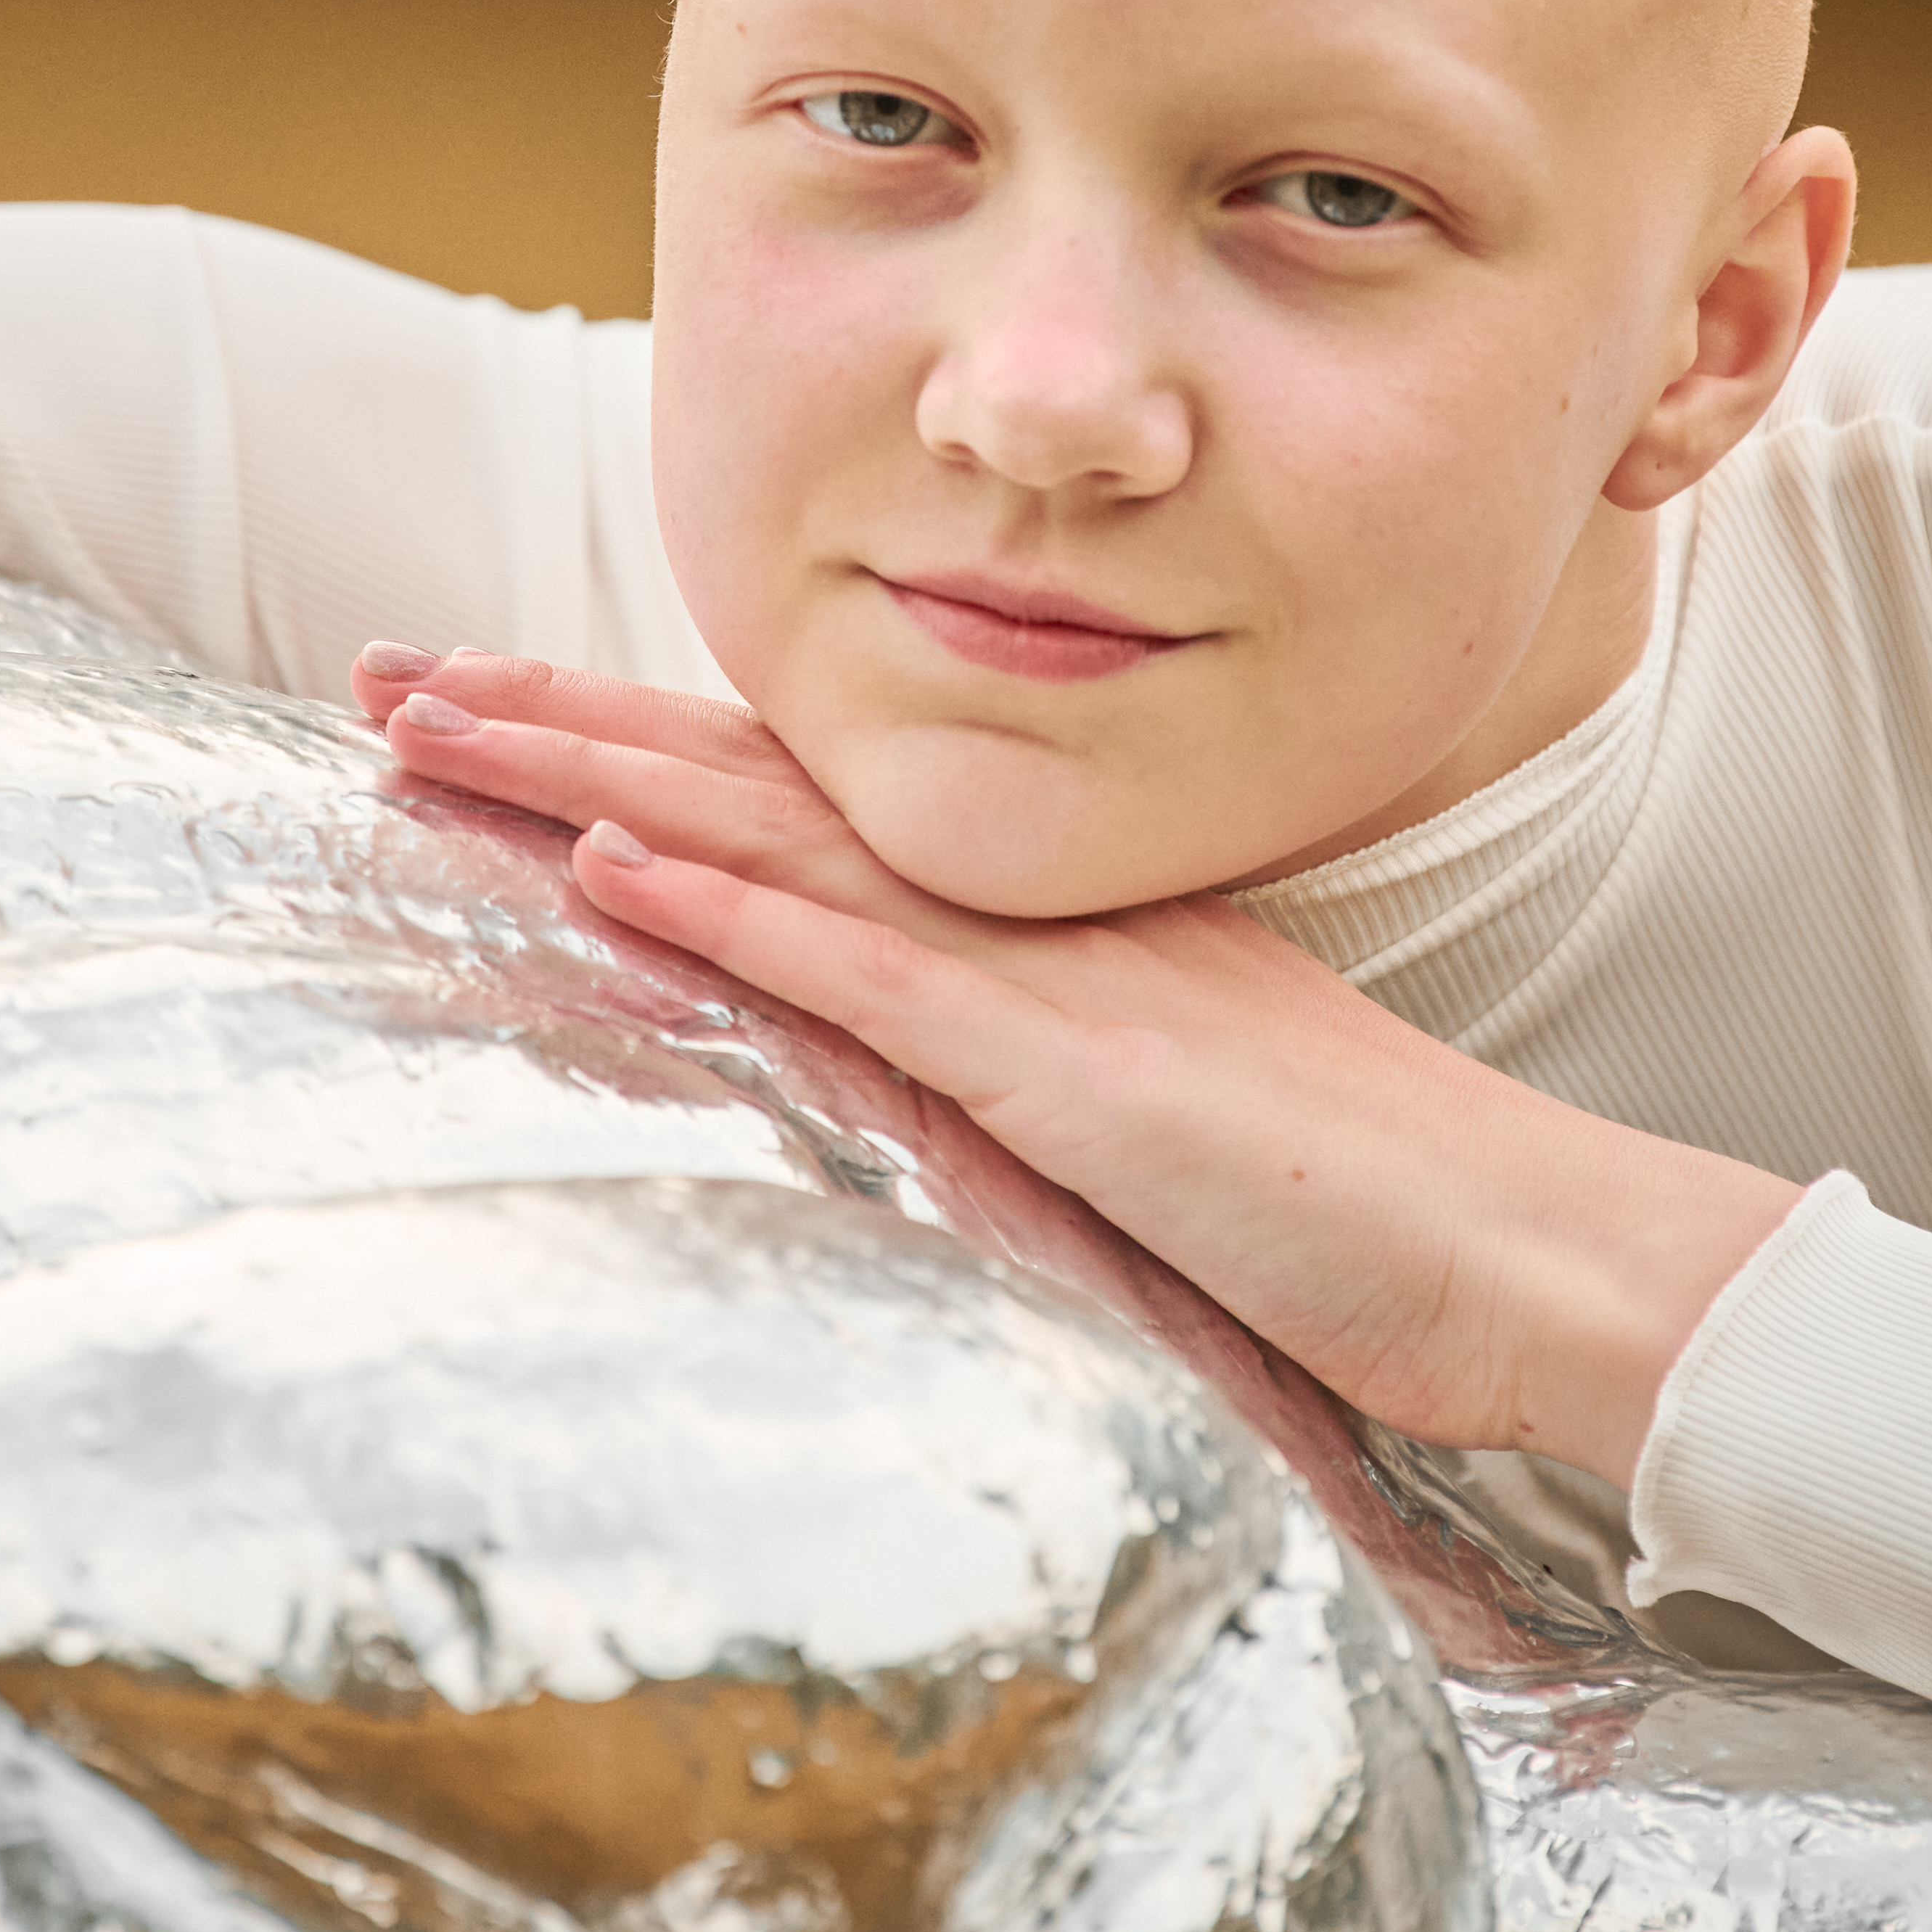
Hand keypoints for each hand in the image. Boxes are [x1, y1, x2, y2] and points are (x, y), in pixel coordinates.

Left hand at [352, 645, 1793, 1474]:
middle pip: (756, 782)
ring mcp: (1048, 980)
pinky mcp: (1070, 1075)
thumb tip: (928, 1082)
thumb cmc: (1383, 1219)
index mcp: (1056, 920)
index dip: (648, 750)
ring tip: (429, 725)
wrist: (1542, 1256)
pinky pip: (868, 976)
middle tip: (389, 675)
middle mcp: (1034, 910)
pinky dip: (731, 911)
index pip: (811, 803)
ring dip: (588, 776)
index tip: (502, 713)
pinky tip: (606, 868)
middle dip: (562, 723)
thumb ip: (1051, 1082)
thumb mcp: (1179, 1121)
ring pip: (773, 838)